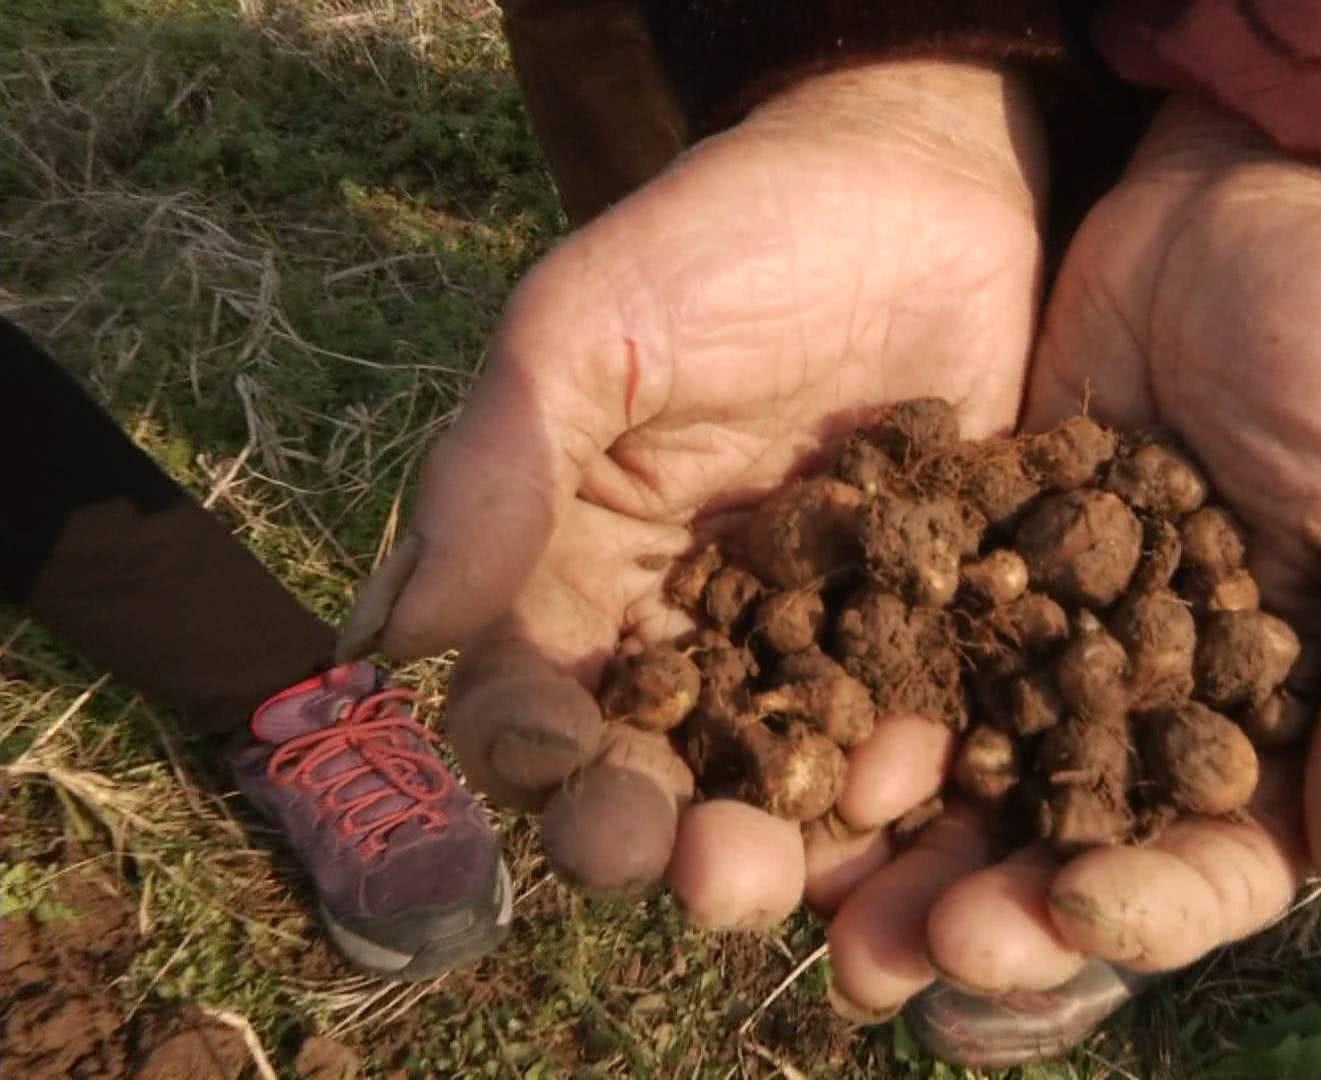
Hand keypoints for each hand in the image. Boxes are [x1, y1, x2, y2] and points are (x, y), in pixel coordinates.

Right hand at [339, 61, 1047, 924]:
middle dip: (668, 837)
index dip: (533, 754)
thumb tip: (383, 643)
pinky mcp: (926, 631)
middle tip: (705, 872)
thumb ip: (497, 471)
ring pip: (784, 779)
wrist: (918, 181)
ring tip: (817, 851)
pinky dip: (915, 770)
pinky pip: (914, 730)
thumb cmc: (729, 237)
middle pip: (655, 774)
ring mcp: (811, 642)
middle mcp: (686, 631)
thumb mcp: (590, 327)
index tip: (563, 765)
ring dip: (791, 836)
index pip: (527, 701)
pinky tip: (927, 776)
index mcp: (578, 571)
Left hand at [823, 96, 1320, 1013]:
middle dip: (998, 916)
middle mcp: (1165, 717)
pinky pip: (914, 677)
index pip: (1220, 864)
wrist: (1230, 206)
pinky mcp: (975, 581)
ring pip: (979, 795)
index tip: (1073, 911)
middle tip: (911, 953)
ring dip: (907, 863)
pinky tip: (801, 773)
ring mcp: (1061, 654)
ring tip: (828, 910)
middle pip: (1077, 861)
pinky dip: (864, 735)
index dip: (1149, 910)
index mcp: (1286, 729)